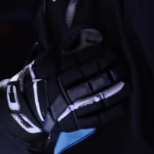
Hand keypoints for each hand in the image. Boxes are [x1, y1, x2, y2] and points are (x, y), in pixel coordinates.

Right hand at [0, 29, 127, 146]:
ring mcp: (67, 109)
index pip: (79, 63)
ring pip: (96, 98)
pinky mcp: (73, 123)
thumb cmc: (40, 78)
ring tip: (127, 83)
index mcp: (53, 73)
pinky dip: (111, 111)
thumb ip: (63, 45)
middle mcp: (60, 90)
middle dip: (111, 71)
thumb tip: (83, 30)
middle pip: (91, 79)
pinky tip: (122, 103)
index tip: (111, 52)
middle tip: (124, 64)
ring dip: (115, 90)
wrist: (26, 108)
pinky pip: (96, 118)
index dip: (97, 57)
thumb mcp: (45, 59)